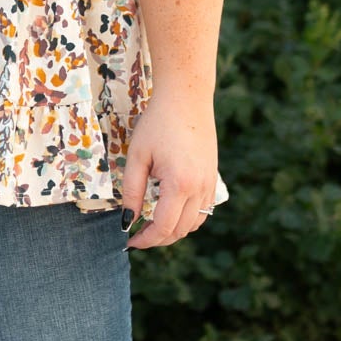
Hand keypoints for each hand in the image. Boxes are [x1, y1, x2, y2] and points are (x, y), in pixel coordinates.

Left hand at [120, 94, 219, 249]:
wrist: (186, 98)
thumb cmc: (157, 123)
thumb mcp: (137, 156)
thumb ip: (132, 191)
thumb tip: (127, 220)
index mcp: (179, 184)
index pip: (163, 226)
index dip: (145, 240)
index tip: (129, 242)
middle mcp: (199, 188)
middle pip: (180, 230)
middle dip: (157, 239)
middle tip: (137, 236)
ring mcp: (210, 184)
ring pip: (194, 224)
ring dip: (174, 230)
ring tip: (152, 225)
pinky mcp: (213, 178)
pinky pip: (204, 210)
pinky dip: (188, 218)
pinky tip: (171, 212)